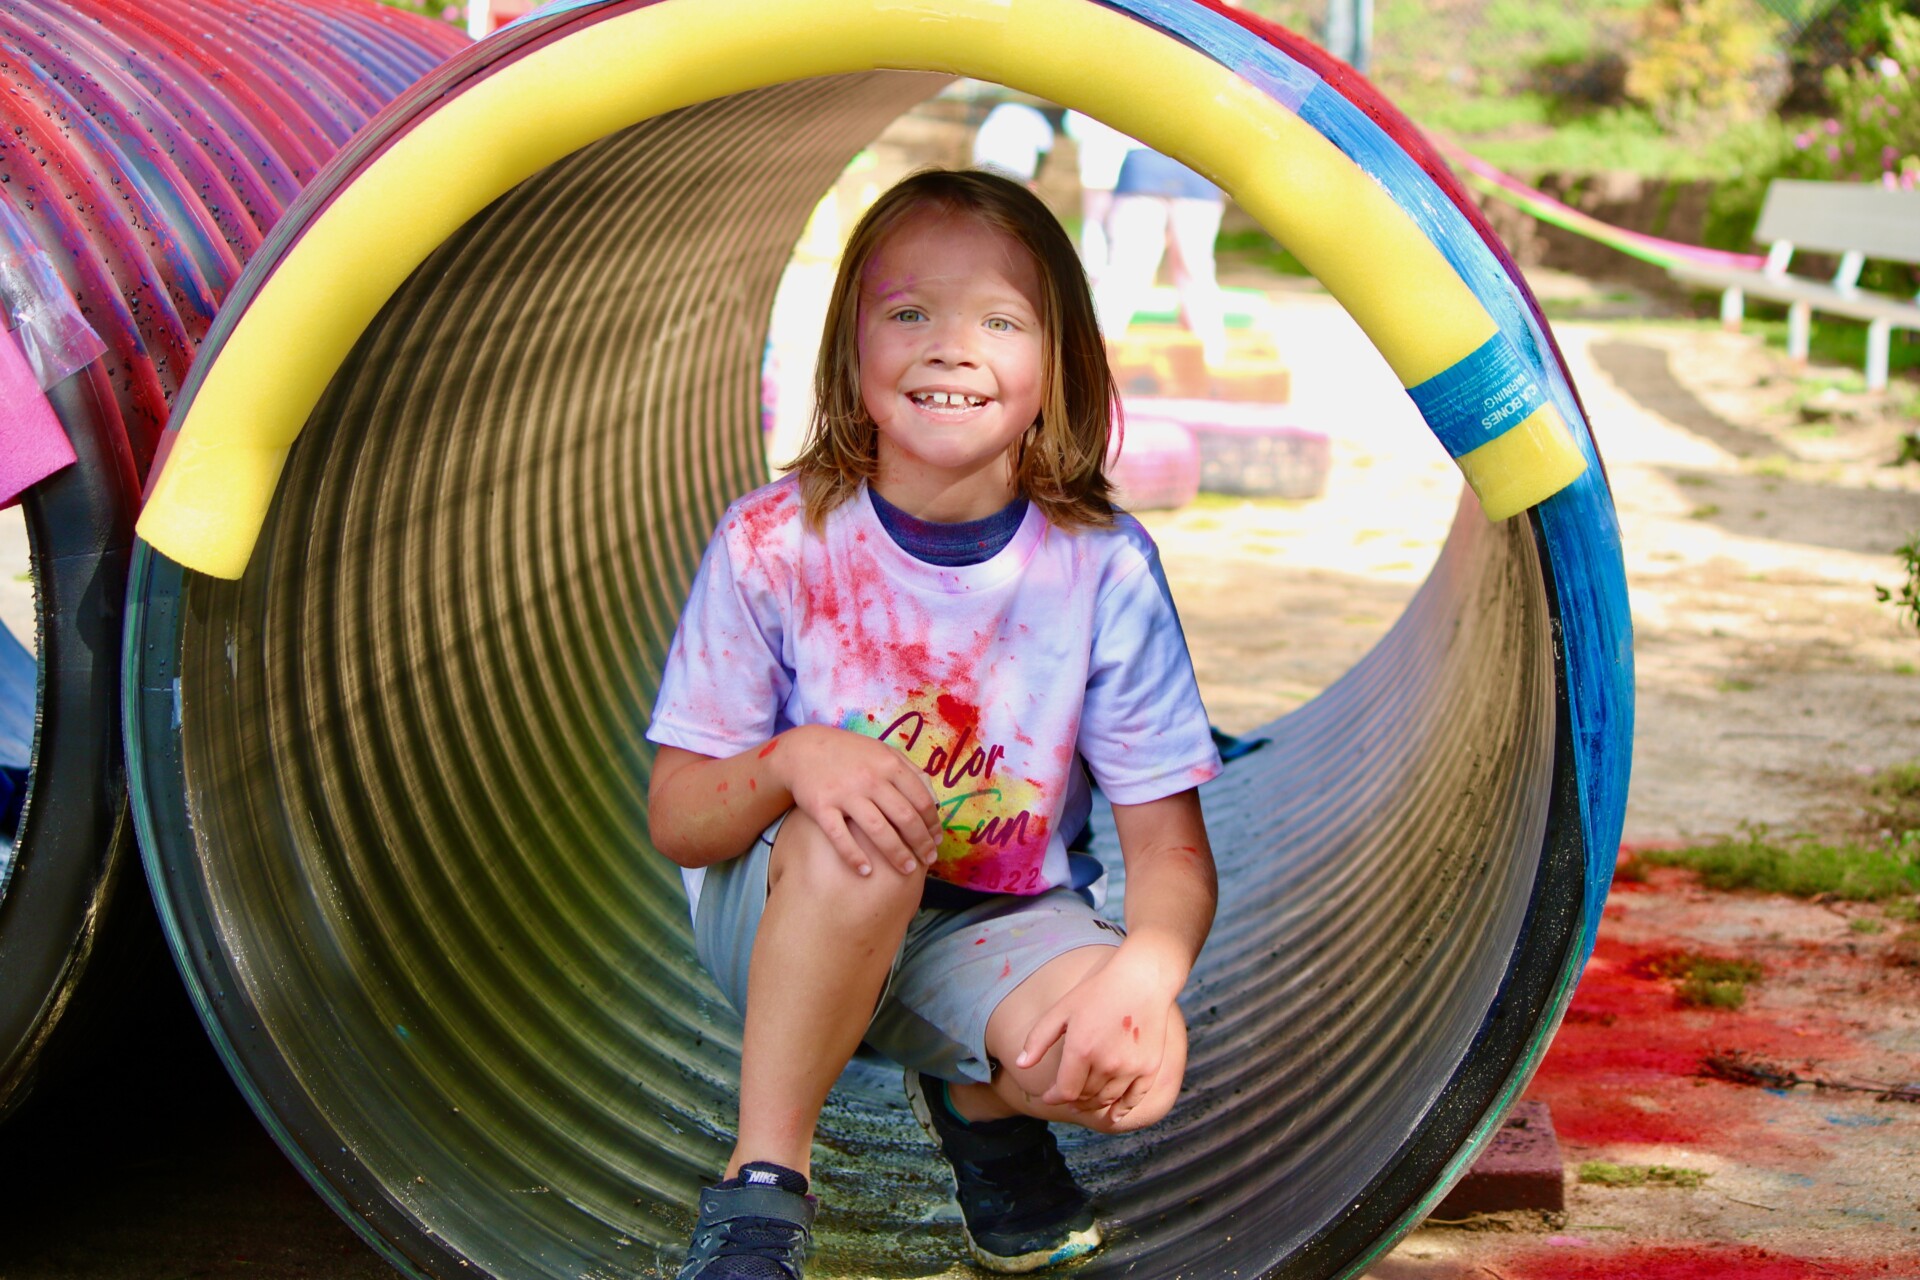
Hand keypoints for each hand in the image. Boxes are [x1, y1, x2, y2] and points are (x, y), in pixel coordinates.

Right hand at [768, 725, 939, 876]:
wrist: (803, 750)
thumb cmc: (849, 754)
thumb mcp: (882, 752)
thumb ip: (910, 772)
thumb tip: (935, 800)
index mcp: (889, 764)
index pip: (921, 799)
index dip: (932, 824)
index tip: (936, 841)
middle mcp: (870, 779)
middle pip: (904, 817)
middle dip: (921, 843)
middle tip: (929, 860)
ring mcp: (845, 793)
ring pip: (878, 830)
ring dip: (896, 853)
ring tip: (907, 870)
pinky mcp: (821, 806)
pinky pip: (840, 836)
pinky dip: (854, 856)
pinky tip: (866, 871)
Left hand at [1014, 948, 1177, 1125]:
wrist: (1142, 980)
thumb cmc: (1098, 992)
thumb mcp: (1062, 1010)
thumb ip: (1039, 1039)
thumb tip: (1020, 1064)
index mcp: (1082, 1050)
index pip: (1064, 1091)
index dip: (1053, 1097)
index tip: (1047, 1096)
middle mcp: (1106, 1064)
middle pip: (1085, 1097)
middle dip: (1071, 1099)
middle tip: (1065, 1095)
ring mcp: (1130, 1068)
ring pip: (1106, 1100)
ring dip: (1092, 1104)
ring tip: (1084, 1100)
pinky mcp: (1149, 1069)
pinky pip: (1133, 1101)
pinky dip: (1121, 1111)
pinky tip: (1112, 1114)